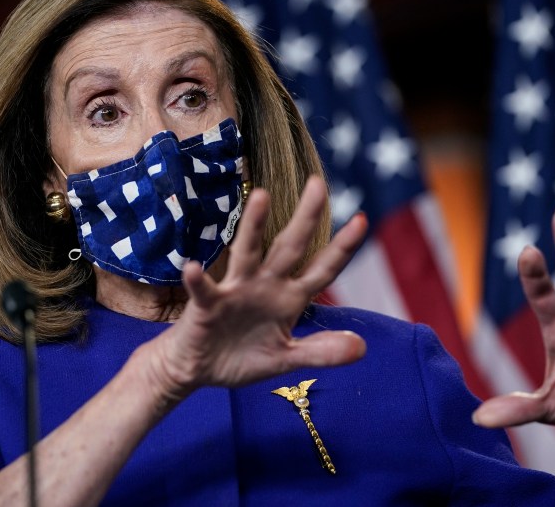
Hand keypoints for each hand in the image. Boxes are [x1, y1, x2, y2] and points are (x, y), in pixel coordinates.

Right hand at [144, 176, 367, 396]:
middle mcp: (266, 285)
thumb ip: (320, 352)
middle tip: (319, 184)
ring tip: (261, 197)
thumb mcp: (286, 358)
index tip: (362, 220)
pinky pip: (203, 290)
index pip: (322, 269)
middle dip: (306, 217)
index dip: (342, 248)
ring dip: (253, 226)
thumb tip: (361, 347)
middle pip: (290, 246)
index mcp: (289, 298)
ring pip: (247, 253)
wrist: (199, 369)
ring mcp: (236, 291)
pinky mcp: (206, 305)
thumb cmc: (242, 356)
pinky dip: (197, 280)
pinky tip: (192, 268)